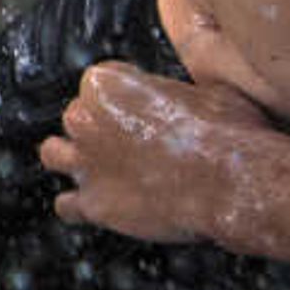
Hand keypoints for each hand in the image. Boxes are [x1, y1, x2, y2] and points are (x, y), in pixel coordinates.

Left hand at [44, 62, 279, 247]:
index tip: (140, 111)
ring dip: (72, 159)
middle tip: (128, 142)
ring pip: (54, 154)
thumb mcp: (204, 90)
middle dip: (99, 130)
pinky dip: (77, 207)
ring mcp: (85, 162)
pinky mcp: (94, 203)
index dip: (122, 99)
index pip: (97, 85)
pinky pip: (66, 206)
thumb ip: (172, 90)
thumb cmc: (228, 133)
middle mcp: (85, 119)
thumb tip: (179, 97)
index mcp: (106, 83)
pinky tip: (95, 206)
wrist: (235, 181)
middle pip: (77, 118)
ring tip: (97, 167)